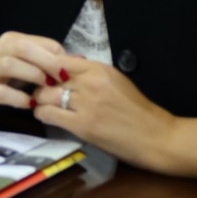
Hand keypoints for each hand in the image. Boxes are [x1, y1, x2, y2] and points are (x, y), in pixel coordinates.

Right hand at [0, 31, 70, 114]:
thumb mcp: (22, 63)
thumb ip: (45, 61)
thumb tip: (79, 60)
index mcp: (13, 41)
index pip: (45, 43)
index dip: (61, 58)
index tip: (70, 74)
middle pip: (26, 48)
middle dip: (48, 63)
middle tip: (62, 79)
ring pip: (11, 65)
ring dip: (32, 76)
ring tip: (45, 89)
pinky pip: (1, 92)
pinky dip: (19, 98)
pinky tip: (30, 104)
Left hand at [27, 57, 177, 169]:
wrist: (157, 138)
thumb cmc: (137, 111)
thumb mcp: (115, 81)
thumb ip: (90, 73)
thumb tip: (62, 67)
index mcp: (100, 69)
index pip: (58, 60)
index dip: (46, 68)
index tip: (44, 76)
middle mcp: (91, 83)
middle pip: (47, 77)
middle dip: (39, 84)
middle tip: (39, 92)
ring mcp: (86, 104)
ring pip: (44, 95)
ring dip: (39, 100)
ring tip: (42, 104)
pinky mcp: (82, 125)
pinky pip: (48, 114)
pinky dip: (42, 114)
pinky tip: (46, 116)